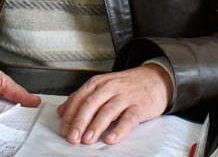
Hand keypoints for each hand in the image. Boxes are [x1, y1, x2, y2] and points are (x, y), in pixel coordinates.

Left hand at [57, 63, 172, 144]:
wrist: (156, 79)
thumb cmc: (127, 86)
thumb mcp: (103, 86)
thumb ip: (82, 97)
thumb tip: (62, 111)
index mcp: (98, 83)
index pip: (79, 98)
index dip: (70, 115)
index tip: (63, 129)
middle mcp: (110, 87)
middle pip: (91, 104)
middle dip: (79, 122)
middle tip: (72, 137)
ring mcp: (126, 96)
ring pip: (108, 110)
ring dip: (96, 126)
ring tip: (87, 139)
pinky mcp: (140, 106)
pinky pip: (129, 119)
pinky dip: (119, 130)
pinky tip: (111, 139)